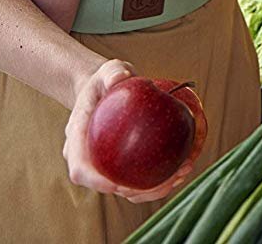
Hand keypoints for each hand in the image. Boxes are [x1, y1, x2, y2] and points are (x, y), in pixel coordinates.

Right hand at [62, 58, 195, 202]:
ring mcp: (107, 165)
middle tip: (165, 179)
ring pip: (127, 190)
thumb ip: (112, 72)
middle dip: (135, 191)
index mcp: (78, 141)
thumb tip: (120, 78)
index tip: (118, 184)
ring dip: (154, 190)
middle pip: (106, 186)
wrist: (105, 89)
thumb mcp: (108, 70)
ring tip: (181, 173)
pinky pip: (141, 180)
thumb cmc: (106, 80)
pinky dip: (161, 181)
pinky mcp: (124, 166)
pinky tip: (184, 168)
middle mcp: (89, 159)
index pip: (80, 169)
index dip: (96, 181)